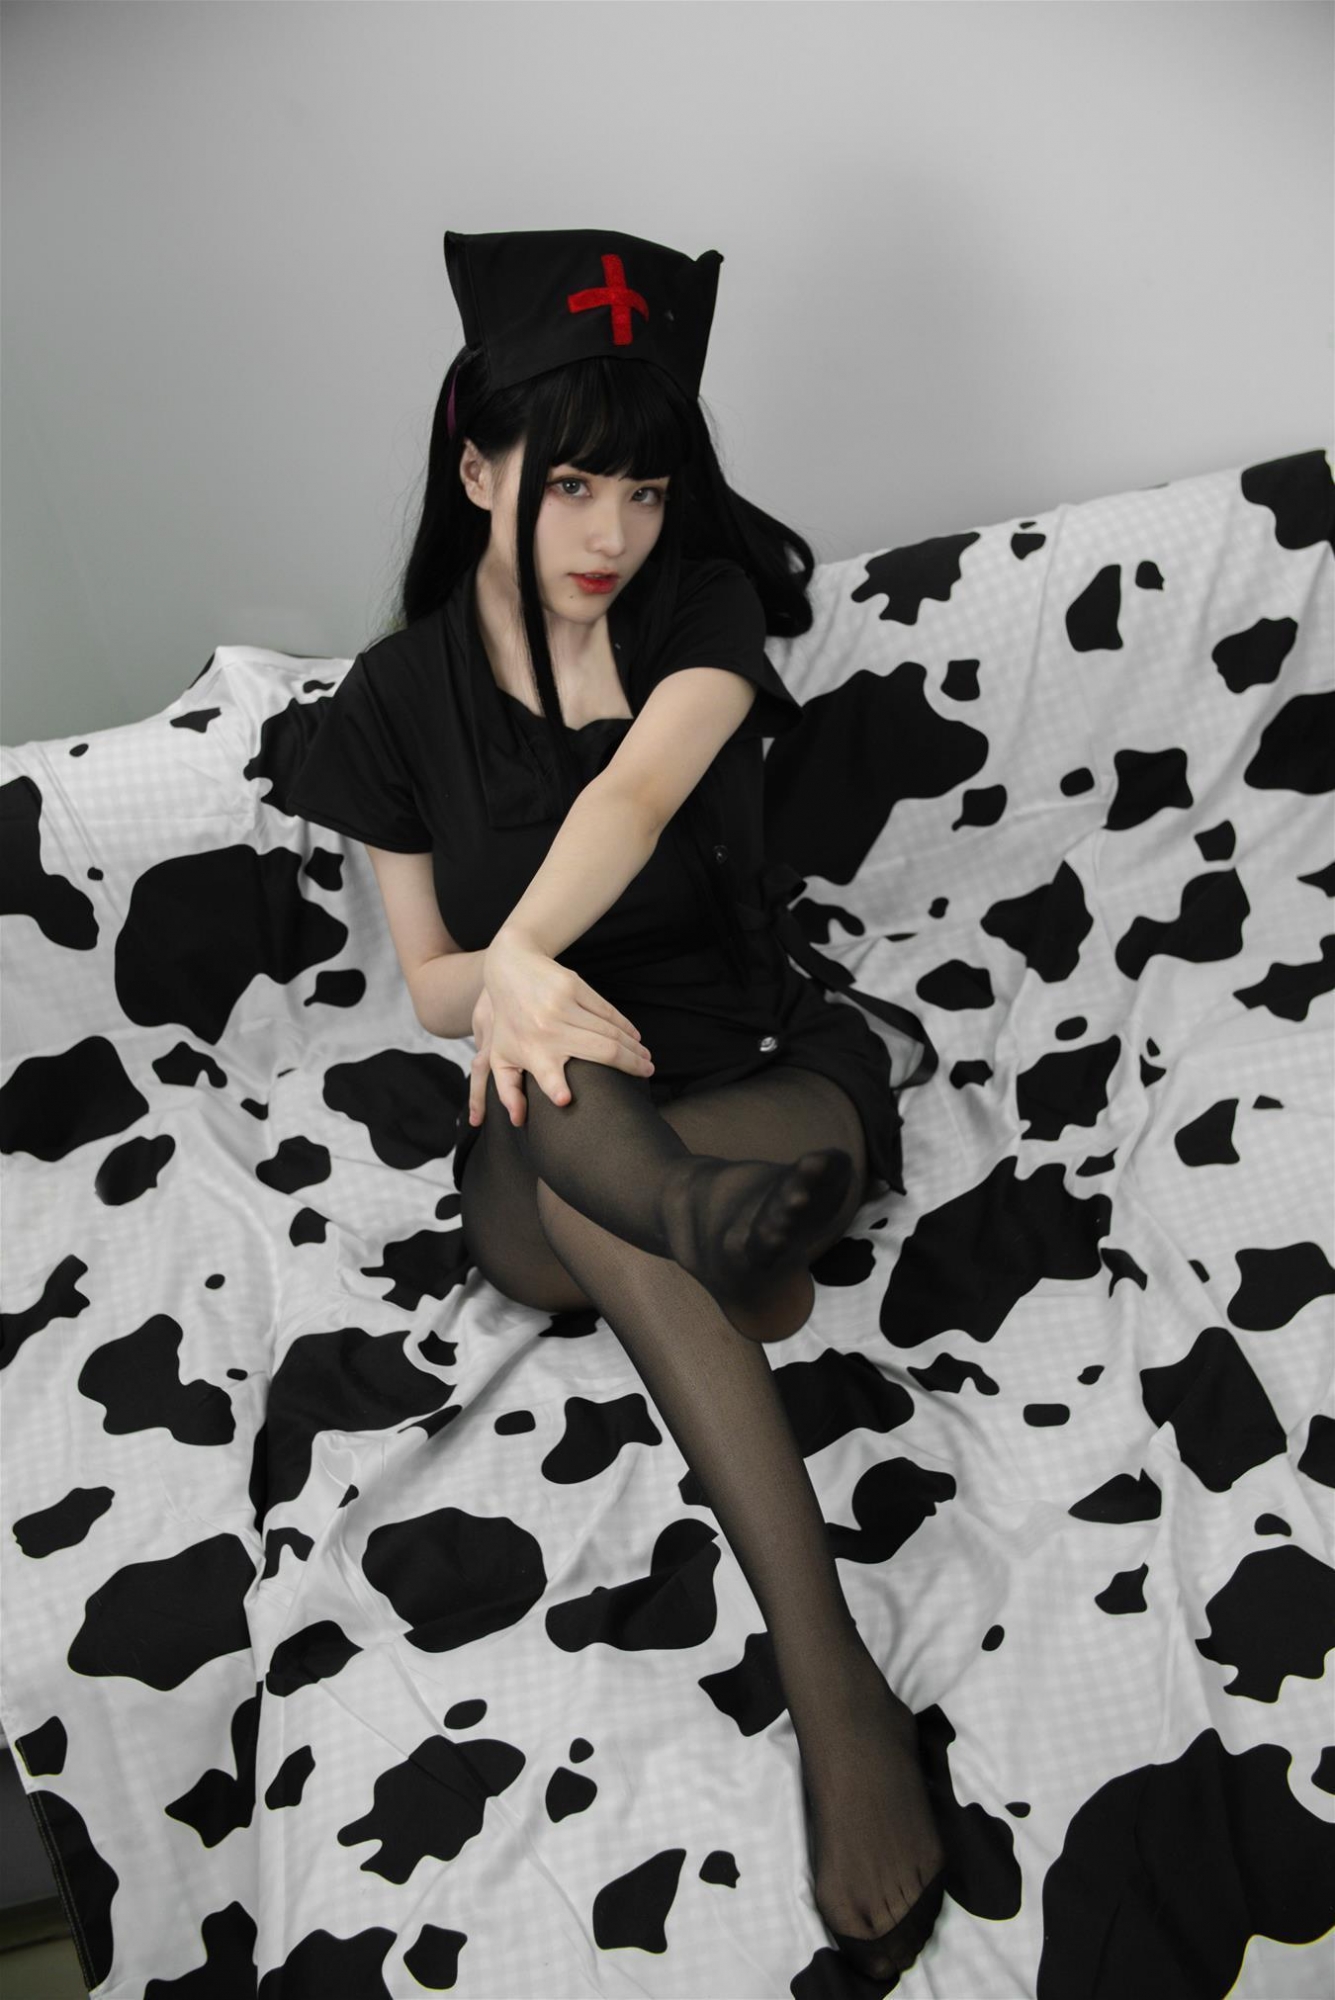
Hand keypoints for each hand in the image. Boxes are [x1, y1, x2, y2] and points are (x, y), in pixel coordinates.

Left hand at [468, 931, 653, 1129]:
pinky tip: (636, 1037)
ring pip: (610, 1031)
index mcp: (532, 1051)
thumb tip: (518, 1121)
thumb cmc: (508, 1022)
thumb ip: (508, 1091)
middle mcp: (548, 1029)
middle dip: (630, 1065)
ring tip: (646, 1059)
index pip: (545, 1074)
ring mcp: (562, 1006)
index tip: (566, 1099)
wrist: (510, 969)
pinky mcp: (574, 987)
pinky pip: (608, 1011)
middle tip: (647, 1074)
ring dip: (633, 1047)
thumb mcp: (500, 1057)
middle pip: (602, 1051)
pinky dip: (626, 1026)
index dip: (556, 1088)